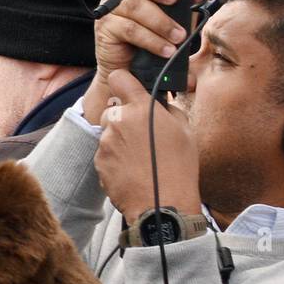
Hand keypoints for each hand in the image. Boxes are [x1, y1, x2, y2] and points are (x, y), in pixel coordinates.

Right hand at [82, 0, 253, 123]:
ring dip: (159, 20)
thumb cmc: (164, 29)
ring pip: (130, 4)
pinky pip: (128, 29)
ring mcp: (111, 8)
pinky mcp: (107, 30)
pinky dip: (151, 39)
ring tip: (178, 35)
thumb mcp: (190, 0)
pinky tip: (166, 48)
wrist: (139, 69)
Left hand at [94, 68, 201, 222]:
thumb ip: (168, 109)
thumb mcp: (184, 130)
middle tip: (141, 134)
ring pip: (108, 132)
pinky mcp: (98, 162)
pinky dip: (114, 158)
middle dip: (123, 117)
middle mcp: (118, 120)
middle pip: (113, 108)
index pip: (119, 77)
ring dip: (119, 139)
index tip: (129, 90)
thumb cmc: (179, 167)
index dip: (124, 82)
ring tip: (139, 158)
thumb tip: (159, 103)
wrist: (163, 205)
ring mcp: (105, 142)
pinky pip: (105, 153)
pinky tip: (131, 170)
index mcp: (140, 108)